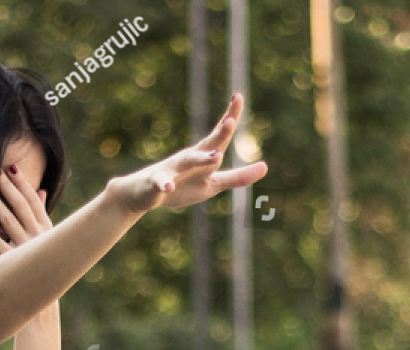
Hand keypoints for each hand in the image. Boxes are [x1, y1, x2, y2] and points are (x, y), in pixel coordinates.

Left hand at [0, 164, 51, 258]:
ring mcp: (25, 249)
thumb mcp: (46, 236)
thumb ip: (41, 213)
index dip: (22, 183)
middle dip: (7, 187)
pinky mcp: (12, 262)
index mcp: (46, 229)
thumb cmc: (42, 261)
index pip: (34, 201)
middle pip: (20, 206)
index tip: (11, 167)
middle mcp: (38, 237)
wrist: (40, 292)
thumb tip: (42, 190)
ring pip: (7, 220)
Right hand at [107, 92, 266, 214]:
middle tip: (231, 121)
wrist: (143, 193)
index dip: (230, 117)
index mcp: (203, 157)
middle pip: (208, 145)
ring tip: (215, 156)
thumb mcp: (214, 184)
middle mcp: (190, 159)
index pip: (220, 136)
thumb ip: (239, 177)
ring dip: (201, 158)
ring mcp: (173, 170)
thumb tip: (265, 167)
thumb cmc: (182, 185)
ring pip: (188, 161)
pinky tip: (168, 187)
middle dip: (220, 134)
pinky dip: (164, 184)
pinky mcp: (158, 184)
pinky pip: (161, 184)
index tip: (239, 95)